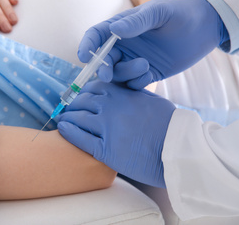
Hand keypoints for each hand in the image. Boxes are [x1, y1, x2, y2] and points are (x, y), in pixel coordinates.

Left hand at [57, 80, 174, 187]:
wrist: (177, 149)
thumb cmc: (168, 124)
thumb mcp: (149, 99)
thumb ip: (129, 93)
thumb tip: (118, 90)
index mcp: (121, 94)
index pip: (92, 89)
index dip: (82, 94)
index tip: (78, 99)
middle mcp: (110, 107)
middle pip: (81, 102)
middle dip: (72, 106)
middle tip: (66, 110)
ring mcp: (106, 128)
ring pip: (77, 118)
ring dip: (67, 118)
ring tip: (61, 120)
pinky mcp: (105, 149)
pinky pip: (79, 138)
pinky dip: (68, 132)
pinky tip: (62, 129)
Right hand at [78, 0, 228, 88]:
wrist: (204, 29)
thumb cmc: (180, 14)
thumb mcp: (158, 13)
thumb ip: (137, 22)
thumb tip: (113, 30)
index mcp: (121, 27)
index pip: (96, 36)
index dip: (87, 46)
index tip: (84, 57)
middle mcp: (124, 46)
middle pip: (103, 61)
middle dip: (102, 69)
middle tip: (108, 76)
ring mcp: (134, 61)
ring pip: (117, 75)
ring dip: (126, 74)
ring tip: (146, 65)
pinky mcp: (146, 74)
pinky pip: (133, 85)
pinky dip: (138, 83)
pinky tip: (152, 73)